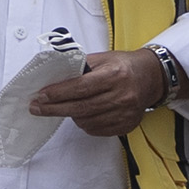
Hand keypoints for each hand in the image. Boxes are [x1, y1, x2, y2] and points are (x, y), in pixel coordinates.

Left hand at [32, 46, 167, 135]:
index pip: (80, 87)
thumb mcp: (102, 59)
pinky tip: (83, 113)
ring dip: (71, 115)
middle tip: (37, 108)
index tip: (41, 96)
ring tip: (65, 107)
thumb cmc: (123, 66)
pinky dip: (85, 123)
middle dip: (54, 108)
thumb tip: (54, 79)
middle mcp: (121, 96)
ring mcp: (125, 113)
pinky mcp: (126, 125)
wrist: (151, 78)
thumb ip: (80, 67)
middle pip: (80, 108)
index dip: (58, 93)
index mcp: (114, 75)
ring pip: (86, 121)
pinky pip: (96, 130)